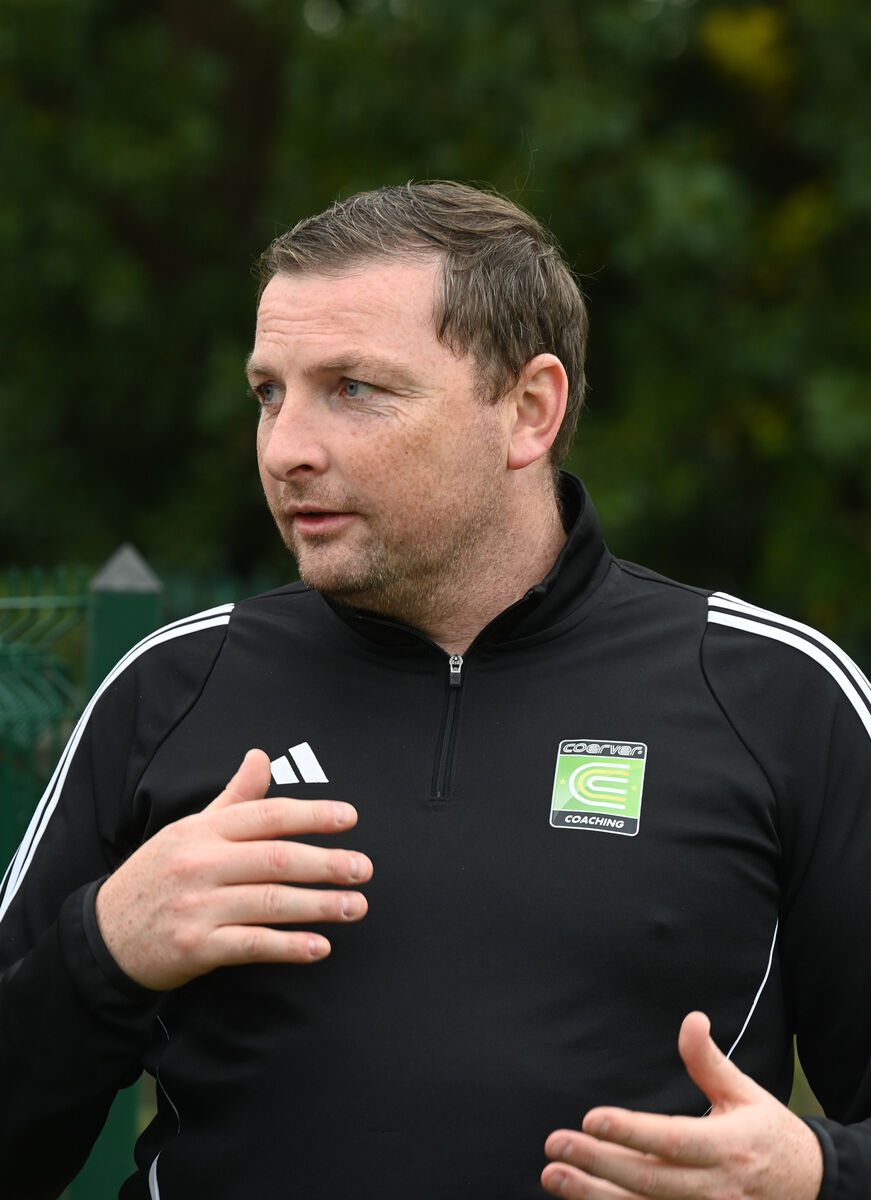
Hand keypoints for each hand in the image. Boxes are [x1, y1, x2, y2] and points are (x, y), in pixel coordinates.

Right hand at [95, 749, 372, 989]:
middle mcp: (201, 864)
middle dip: (326, 863)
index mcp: (203, 831)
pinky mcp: (195, 947)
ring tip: (355, 906)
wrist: (105, 935)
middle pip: (275, 859)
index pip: (266, 816)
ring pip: (270, 901)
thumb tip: (261, 755)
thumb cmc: (158, 875)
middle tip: (365, 868)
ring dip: (318, 906)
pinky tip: (320, 947)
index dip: (312, 815)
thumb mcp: (190, 829)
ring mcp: (197, 907)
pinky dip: (288, 946)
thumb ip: (234, 798)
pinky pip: (251, 945)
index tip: (350, 819)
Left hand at [542, 1011, 823, 1198]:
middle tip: (554, 1144)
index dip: (631, 1132)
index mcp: (728, 1146)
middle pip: (649, 1179)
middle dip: (598, 1163)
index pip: (672, 1140)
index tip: (590, 1118)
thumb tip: (690, 1018)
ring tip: (553, 1176)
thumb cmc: (769, 1134)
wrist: (811, 1189)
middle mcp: (716, 1189)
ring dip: (594, 1196)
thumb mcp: (745, 1093)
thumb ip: (709, 1061)